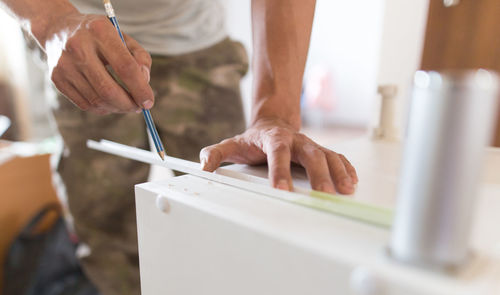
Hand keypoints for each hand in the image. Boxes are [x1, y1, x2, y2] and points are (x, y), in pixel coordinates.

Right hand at [41, 13, 152, 113]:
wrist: (58, 29)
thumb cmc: (99, 36)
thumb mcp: (123, 37)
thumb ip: (140, 58)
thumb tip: (144, 83)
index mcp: (99, 31)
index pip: (125, 67)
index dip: (140, 89)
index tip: (149, 102)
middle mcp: (78, 47)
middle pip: (108, 89)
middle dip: (128, 104)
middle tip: (139, 107)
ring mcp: (64, 64)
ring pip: (97, 100)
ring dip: (117, 108)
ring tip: (127, 104)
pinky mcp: (56, 78)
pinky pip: (85, 104)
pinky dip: (103, 108)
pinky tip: (110, 103)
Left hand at [200, 118, 357, 193]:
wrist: (272, 123)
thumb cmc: (253, 139)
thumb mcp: (232, 144)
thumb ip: (216, 154)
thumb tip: (203, 165)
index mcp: (273, 138)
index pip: (278, 153)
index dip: (279, 170)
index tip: (281, 189)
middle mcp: (295, 140)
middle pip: (310, 153)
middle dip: (318, 173)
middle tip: (322, 193)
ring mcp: (310, 145)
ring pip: (327, 155)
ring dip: (337, 172)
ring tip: (345, 190)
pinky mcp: (320, 150)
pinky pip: (336, 157)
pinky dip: (345, 168)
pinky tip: (351, 182)